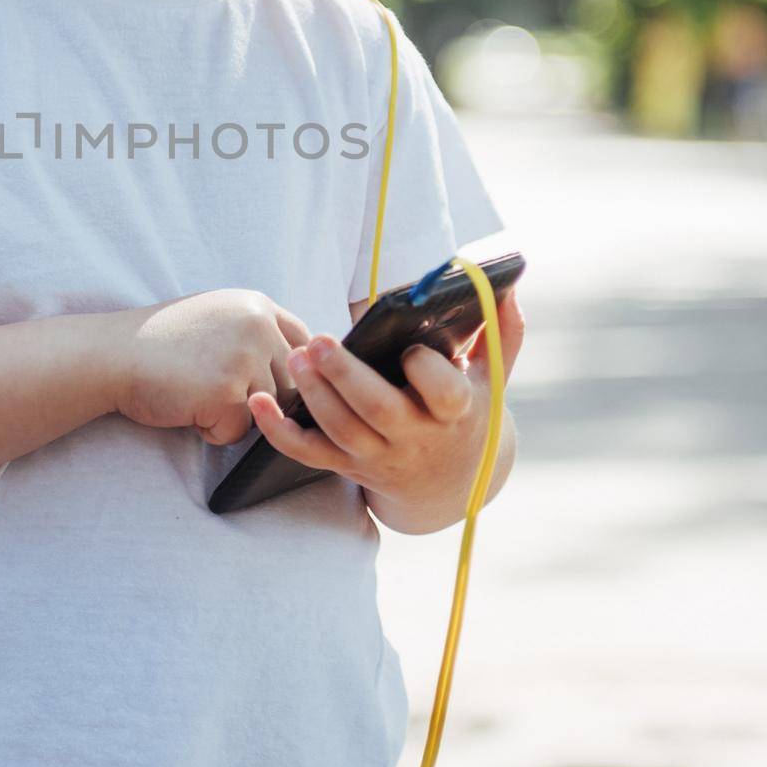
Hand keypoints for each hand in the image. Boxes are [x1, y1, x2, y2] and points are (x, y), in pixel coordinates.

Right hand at [117, 289, 311, 445]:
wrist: (113, 354)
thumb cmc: (159, 342)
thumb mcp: (216, 317)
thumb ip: (256, 332)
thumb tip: (299, 367)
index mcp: (257, 304)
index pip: (304, 344)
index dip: (290, 371)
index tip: (266, 382)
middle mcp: (257, 325)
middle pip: (292, 384)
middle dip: (261, 398)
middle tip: (216, 389)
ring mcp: (244, 357)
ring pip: (267, 411)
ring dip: (233, 415)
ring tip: (196, 394)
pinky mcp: (227, 391)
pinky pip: (238, 432)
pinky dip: (212, 431)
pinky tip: (187, 407)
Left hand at [246, 285, 526, 510]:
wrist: (447, 483)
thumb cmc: (466, 413)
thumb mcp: (492, 378)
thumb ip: (501, 331)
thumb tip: (508, 283)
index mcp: (453, 411)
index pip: (444, 396)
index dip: (428, 373)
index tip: (413, 349)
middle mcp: (413, 437)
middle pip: (377, 411)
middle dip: (347, 378)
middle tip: (320, 343)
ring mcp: (376, 455)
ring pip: (341, 431)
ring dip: (314, 396)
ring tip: (297, 357)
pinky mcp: (346, 465)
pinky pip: (307, 453)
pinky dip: (279, 431)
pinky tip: (258, 402)